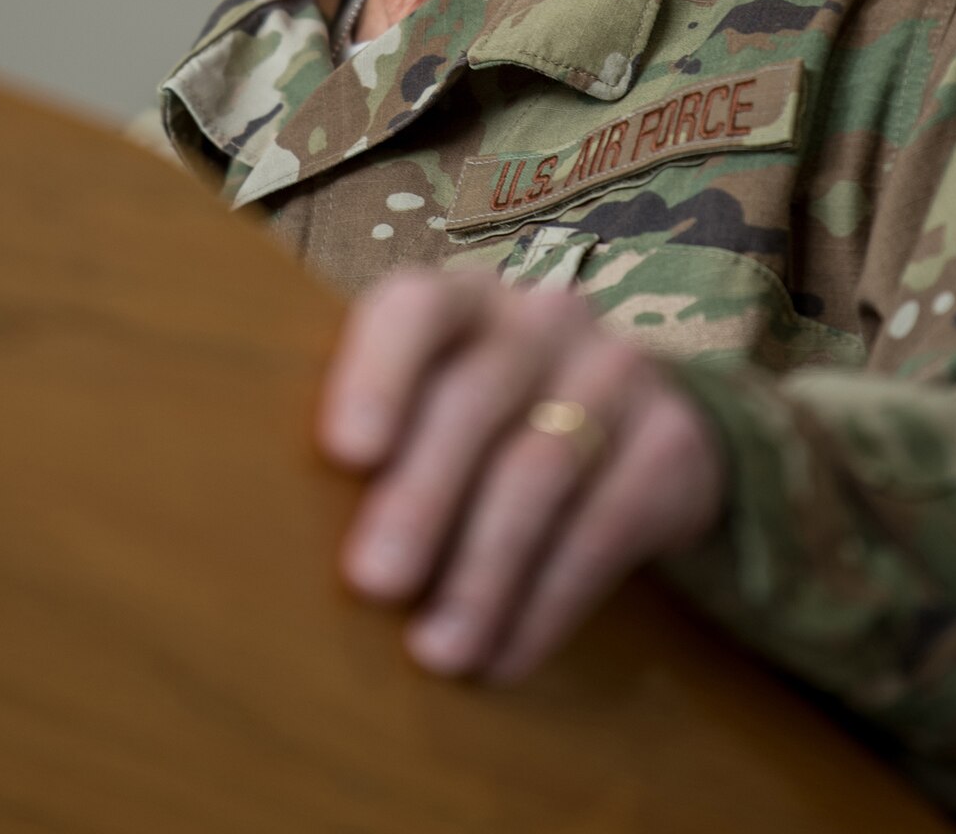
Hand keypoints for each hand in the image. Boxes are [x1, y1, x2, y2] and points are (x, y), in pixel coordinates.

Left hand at [317, 268, 725, 681]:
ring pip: (541, 469)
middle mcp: (543, 317)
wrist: (643, 429)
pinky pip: (605, 526)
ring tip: (438, 650)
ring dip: (482, 571)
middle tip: (372, 582)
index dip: (378, 372)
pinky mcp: (672, 441)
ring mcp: (616, 369)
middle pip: (476, 400)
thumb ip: (376, 444)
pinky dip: (547, 602)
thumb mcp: (433, 410)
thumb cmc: (487, 427)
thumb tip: (283, 538)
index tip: (343, 453)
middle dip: (421, 497)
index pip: (417, 308)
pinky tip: (505, 656)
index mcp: (463, 300)